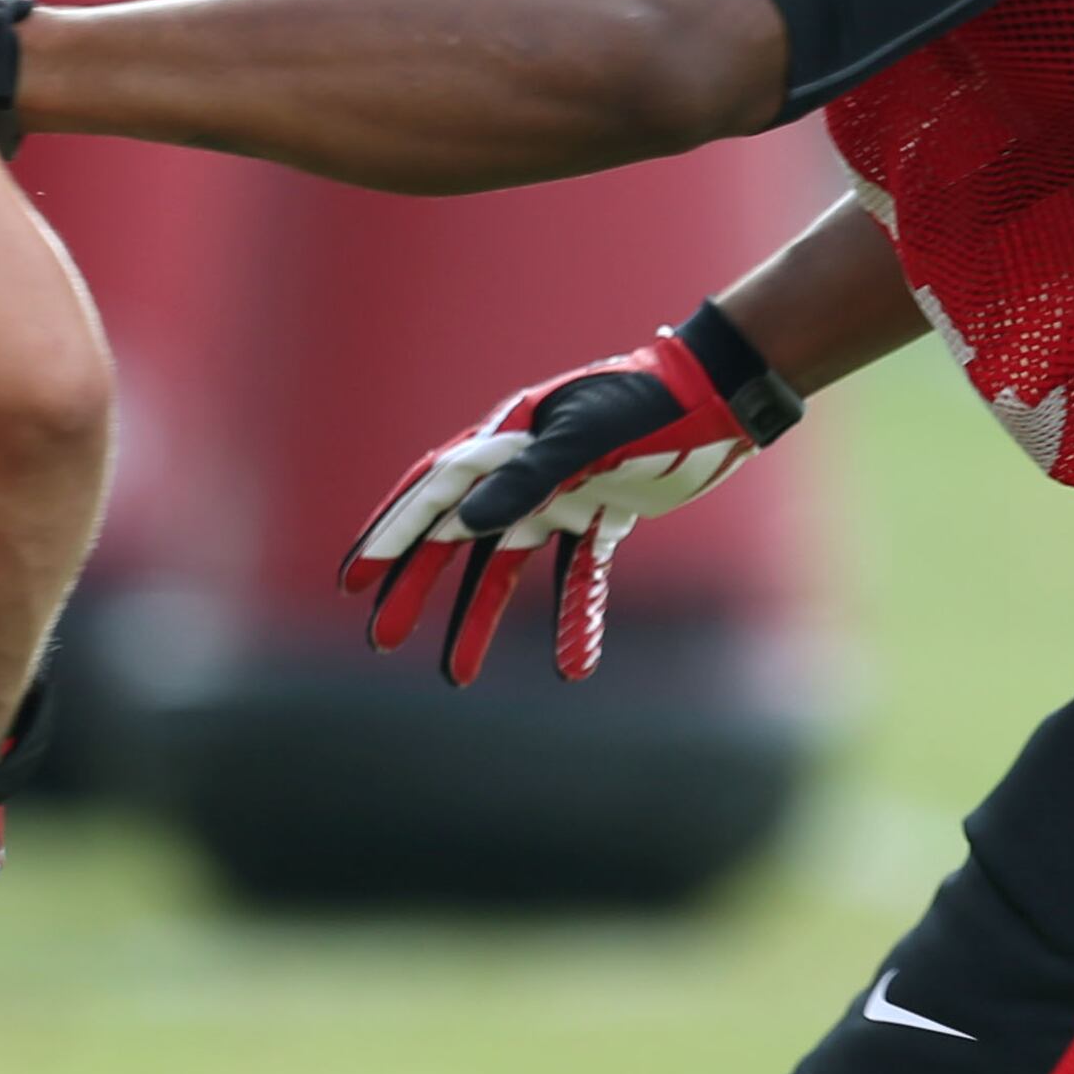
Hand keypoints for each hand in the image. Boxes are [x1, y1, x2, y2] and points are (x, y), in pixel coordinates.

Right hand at [343, 300, 800, 685]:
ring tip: (456, 676)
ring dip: (479, 619)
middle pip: (455, 537)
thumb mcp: (589, 438)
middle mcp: (523, 469)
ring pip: (506, 568)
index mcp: (507, 437)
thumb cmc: (651, 405)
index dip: (391, 536)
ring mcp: (560, 495)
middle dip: (417, 587)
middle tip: (381, 639)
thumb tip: (463, 526)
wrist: (718, 398)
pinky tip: (571, 668)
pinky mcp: (600, 517)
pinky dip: (570, 620)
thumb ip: (527, 478)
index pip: (433, 492)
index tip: (355, 582)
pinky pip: (576, 579)